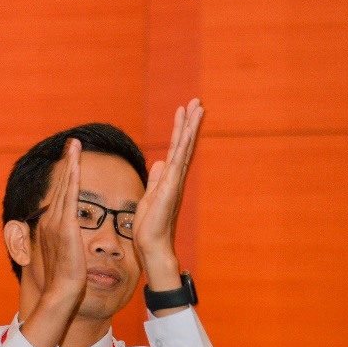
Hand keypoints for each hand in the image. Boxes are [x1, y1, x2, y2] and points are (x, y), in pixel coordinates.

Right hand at [18, 139, 87, 346]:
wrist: (61, 293)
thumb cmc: (67, 280)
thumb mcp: (67, 254)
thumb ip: (70, 241)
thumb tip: (76, 237)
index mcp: (51, 226)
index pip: (61, 195)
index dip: (66, 175)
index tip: (71, 158)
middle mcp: (50, 221)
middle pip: (60, 185)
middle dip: (67, 162)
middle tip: (72, 142)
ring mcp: (56, 223)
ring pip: (64, 187)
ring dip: (70, 164)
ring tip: (74, 145)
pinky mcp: (65, 228)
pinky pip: (70, 199)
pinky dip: (72, 180)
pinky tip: (76, 165)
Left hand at [134, 99, 202, 287]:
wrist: (152, 245)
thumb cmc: (150, 226)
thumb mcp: (149, 196)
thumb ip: (156, 179)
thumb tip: (159, 162)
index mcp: (169, 179)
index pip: (176, 149)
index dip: (180, 130)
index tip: (185, 111)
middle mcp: (176, 178)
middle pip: (184, 144)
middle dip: (190, 122)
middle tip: (197, 101)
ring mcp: (175, 181)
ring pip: (184, 148)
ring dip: (190, 126)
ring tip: (196, 107)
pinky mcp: (170, 187)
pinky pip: (178, 161)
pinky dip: (183, 144)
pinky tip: (187, 129)